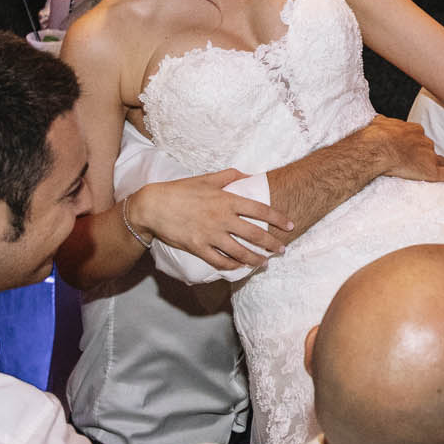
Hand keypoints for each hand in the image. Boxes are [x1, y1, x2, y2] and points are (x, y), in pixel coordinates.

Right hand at [129, 169, 294, 271]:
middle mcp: (222, 218)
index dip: (278, 219)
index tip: (290, 226)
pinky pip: (220, 261)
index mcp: (227, 200)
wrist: (153, 205)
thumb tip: (250, 175)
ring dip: (256, 259)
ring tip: (264, 262)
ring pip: (240, 252)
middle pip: (255, 235)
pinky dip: (232, 266)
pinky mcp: (198, 247)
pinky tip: (240, 267)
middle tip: (282, 250)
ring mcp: (210, 235)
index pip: (260, 210)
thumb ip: (230, 176)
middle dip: (272, 244)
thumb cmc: (181, 190)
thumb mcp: (207, 178)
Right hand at [353, 115, 443, 184]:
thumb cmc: (375, 137)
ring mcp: (430, 157)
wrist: (376, 149)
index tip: (410, 154)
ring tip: (428, 176)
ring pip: (441, 162)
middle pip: (431, 151)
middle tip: (415, 166)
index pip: (421, 138)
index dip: (417, 147)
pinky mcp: (432, 171)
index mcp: (414, 130)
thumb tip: (380, 122)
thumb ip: (385, 123)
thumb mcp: (379, 124)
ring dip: (437, 168)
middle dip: (425, 158)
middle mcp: (425, 142)